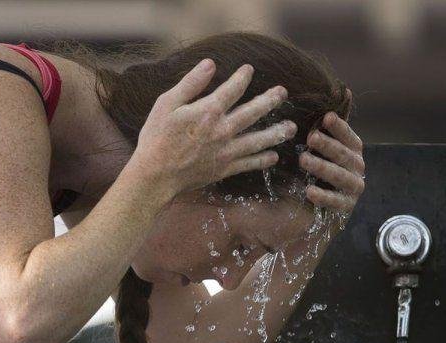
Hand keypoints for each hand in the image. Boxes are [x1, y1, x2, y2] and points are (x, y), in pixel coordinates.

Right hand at [128, 59, 297, 202]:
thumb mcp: (167, 104)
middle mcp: (223, 130)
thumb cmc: (156, 138)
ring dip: (276, 132)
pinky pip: (250, 163)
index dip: (243, 77)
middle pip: (254, 112)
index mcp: (209, 111)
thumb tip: (210, 63)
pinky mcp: (224, 169)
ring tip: (290, 127)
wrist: (154, 176)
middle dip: (270, 100)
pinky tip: (273, 156)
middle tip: (282, 92)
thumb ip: (190, 83)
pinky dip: (263, 160)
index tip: (248, 70)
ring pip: (259, 140)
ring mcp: (226, 151)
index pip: (233, 89)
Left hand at [297, 96, 364, 215]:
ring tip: (303, 160)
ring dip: (322, 167)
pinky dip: (323, 196)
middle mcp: (357, 168)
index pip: (349, 136)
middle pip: (344, 155)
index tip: (326, 117)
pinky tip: (309, 191)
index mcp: (353, 151)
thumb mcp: (327, 147)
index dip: (339, 127)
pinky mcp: (345, 208)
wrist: (323, 209)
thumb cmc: (324, 171)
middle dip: (328, 145)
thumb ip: (333, 125)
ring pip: (340, 176)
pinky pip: (335, 202)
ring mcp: (353, 189)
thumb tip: (344, 89)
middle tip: (311, 137)